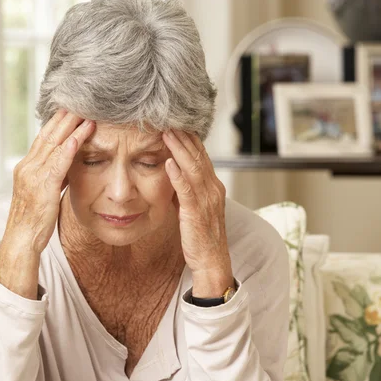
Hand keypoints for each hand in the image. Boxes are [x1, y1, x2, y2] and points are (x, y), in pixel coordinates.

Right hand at [0, 110, 94, 298]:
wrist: (21, 241)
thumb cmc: (34, 220)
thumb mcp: (44, 193)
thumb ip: (54, 177)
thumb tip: (69, 166)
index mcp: (27, 167)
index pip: (44, 138)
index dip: (58, 122)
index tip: (72, 107)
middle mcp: (27, 167)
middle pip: (48, 135)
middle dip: (64, 117)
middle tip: (80, 99)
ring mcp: (33, 176)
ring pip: (53, 145)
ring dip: (70, 127)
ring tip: (86, 111)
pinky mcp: (42, 187)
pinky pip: (57, 164)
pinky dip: (69, 148)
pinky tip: (80, 136)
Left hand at [162, 129, 234, 297]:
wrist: (212, 261)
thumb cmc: (201, 236)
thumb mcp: (193, 208)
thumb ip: (185, 190)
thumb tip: (171, 174)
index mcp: (214, 187)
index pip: (203, 157)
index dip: (190, 139)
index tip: (177, 124)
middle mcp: (213, 189)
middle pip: (199, 157)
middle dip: (184, 137)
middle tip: (170, 119)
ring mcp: (207, 200)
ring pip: (194, 168)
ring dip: (180, 149)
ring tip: (167, 133)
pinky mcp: (196, 213)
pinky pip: (186, 190)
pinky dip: (178, 175)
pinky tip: (168, 163)